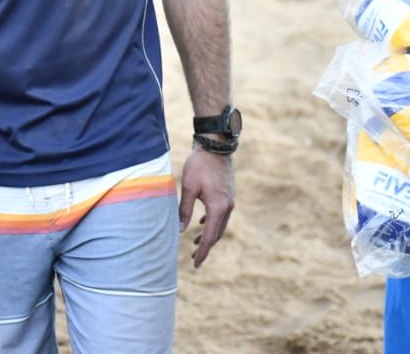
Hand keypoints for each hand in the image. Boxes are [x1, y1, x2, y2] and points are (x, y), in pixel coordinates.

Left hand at [179, 148, 235, 268]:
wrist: (216, 146)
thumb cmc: (200, 165)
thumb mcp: (189, 188)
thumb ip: (184, 210)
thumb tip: (179, 230)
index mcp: (218, 208)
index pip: (210, 237)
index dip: (203, 252)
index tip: (196, 264)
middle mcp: (227, 207)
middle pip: (217, 234)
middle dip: (206, 247)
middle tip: (194, 258)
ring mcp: (230, 200)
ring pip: (220, 224)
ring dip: (209, 234)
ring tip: (196, 242)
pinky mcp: (228, 194)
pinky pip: (221, 215)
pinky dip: (212, 222)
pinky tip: (202, 223)